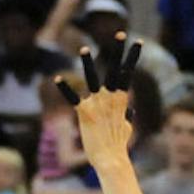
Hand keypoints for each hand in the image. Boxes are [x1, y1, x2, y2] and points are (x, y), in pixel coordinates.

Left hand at [56, 34, 140, 172]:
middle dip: (118, 51)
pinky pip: (73, 97)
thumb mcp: (126, 127)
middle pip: (116, 70)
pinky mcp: (85, 113)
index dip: (132, 57)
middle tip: (120, 33)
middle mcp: (110, 98)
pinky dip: (65, 88)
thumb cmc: (116, 145)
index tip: (136, 43)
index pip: (127, 73)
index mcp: (120, 99)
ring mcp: (98, 104)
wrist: (110, 159)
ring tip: (83, 49)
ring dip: (88, 64)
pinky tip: (57, 79)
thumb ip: (126, 116)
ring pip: (92, 79)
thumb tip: (130, 111)